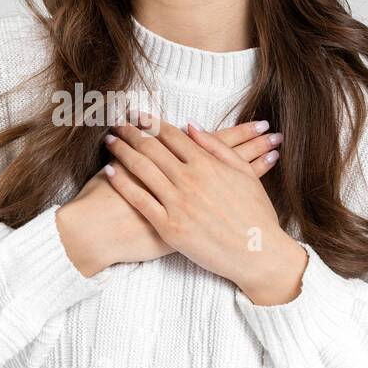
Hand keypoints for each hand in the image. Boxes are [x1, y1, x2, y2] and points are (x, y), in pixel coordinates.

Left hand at [101, 112, 308, 304]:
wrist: (258, 253)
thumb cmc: (255, 214)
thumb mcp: (244, 173)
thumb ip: (216, 147)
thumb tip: (191, 126)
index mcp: (207, 164)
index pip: (171, 135)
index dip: (151, 121)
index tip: (136, 113)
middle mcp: (189, 179)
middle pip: (152, 147)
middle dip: (131, 131)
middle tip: (116, 122)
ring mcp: (177, 203)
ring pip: (141, 169)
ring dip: (121, 151)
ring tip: (110, 140)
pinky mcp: (168, 227)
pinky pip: (139, 200)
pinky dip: (122, 183)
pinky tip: (109, 171)